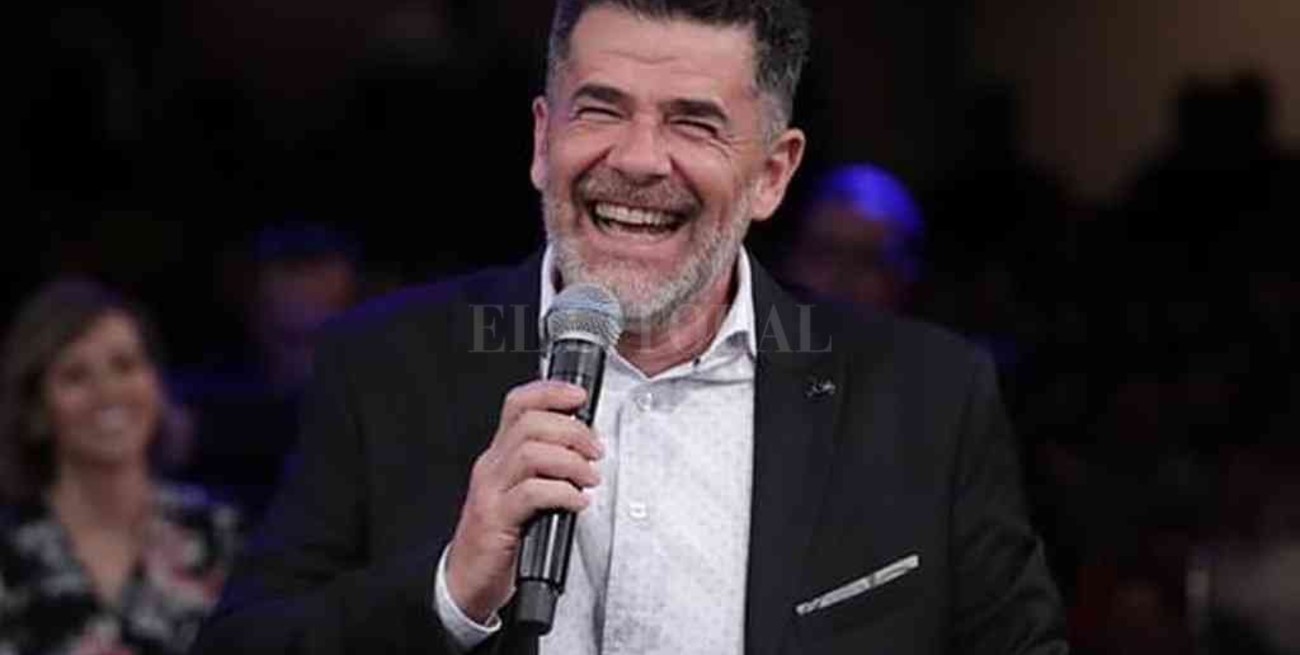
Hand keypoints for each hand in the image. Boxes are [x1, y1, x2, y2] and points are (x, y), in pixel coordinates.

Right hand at [445, 380, 602, 623]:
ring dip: (570, 461)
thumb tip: (586, 448)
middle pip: (530, 424)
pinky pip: (531, 493)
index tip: (580, 396)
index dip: (550, 392)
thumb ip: (547, 468)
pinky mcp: (495, 519)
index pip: (518, 404)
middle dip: (572, 430)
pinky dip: (561, 493)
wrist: (466, 580)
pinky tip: (577, 502)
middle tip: (595, 451)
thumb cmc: (501, 536)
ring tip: (589, 477)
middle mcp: (491, 466)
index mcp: (499, 455)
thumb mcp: (523, 492)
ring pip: (530, 453)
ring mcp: (490, 491)